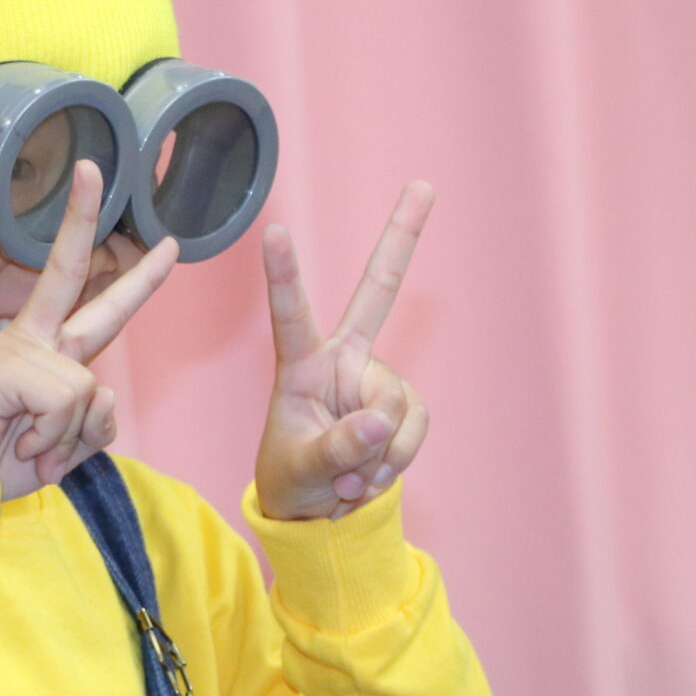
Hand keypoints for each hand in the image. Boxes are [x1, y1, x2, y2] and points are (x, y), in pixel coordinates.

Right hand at [0, 159, 179, 501]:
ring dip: (68, 436)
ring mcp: (12, 348)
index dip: (116, 263)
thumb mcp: (60, 447)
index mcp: (39, 351)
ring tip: (33, 451)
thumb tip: (103, 393)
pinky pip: (66, 399)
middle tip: (130, 203)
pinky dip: (53, 438)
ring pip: (86, 384)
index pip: (81, 296)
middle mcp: (25, 339)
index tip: (148, 226)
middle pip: (72, 274)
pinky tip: (23, 449)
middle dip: (92, 227)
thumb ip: (92, 422)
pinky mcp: (2, 364)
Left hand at [253, 181, 434, 520]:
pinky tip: (369, 477)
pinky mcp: (404, 407)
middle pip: (379, 291)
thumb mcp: (301, 470)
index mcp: (301, 364)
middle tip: (423, 184)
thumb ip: (337, 449)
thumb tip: (379, 424)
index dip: (284, 275)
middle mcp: (344, 359)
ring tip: (345, 478)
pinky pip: (412, 431)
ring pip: (392, 407)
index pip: (291, 313)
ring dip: (373, 454)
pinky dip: (393, 461)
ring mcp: (378, 380)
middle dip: (402, 237)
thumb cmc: (293, 476)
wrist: (319, 511)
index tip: (272, 231)